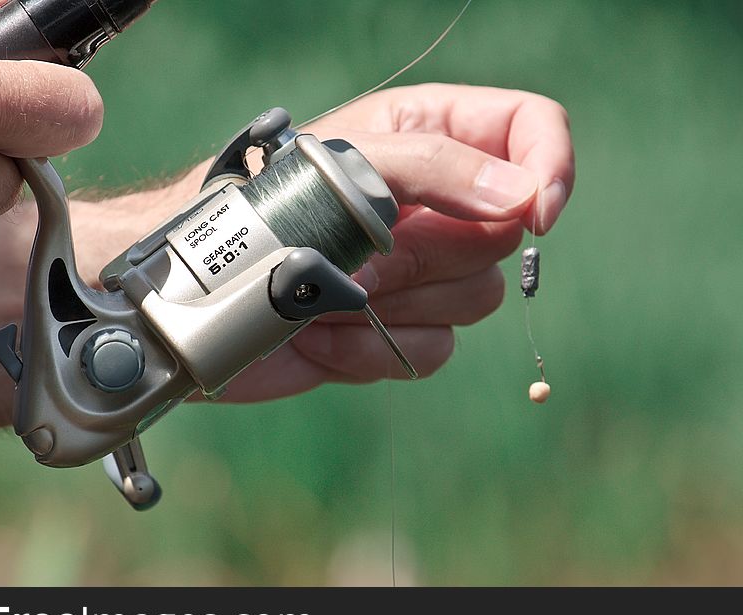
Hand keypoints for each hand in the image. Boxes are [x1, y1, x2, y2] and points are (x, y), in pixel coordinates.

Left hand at [219, 83, 574, 400]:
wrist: (197, 293)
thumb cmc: (256, 210)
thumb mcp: (347, 166)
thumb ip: (439, 168)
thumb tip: (524, 200)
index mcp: (425, 137)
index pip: (528, 130)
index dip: (548, 168)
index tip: (537, 215)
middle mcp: (429, 203)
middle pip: (503, 234)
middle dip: (432, 251)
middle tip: (365, 247)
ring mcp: (413, 272)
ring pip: (474, 300)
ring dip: (399, 301)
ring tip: (331, 287)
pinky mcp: (391, 330)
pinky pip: (432, 351)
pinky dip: (373, 349)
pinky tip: (320, 330)